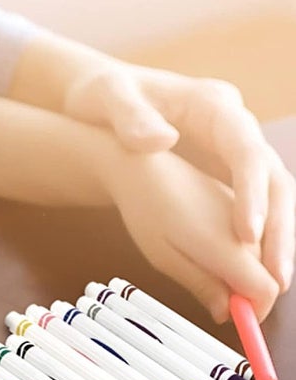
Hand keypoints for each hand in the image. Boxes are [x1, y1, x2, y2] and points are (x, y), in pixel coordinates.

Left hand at [65, 63, 294, 291]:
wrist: (101, 96)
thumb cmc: (105, 94)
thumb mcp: (109, 99)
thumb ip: (131, 119)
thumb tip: (163, 140)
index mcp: (214, 105)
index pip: (247, 151)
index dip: (253, 193)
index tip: (247, 234)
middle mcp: (235, 126)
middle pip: (275, 178)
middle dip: (279, 227)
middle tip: (278, 278)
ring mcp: (233, 148)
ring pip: (273, 196)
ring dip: (277, 239)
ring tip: (273, 284)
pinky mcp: (226, 168)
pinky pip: (255, 205)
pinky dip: (259, 237)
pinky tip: (256, 272)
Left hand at [105, 147, 283, 321]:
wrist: (143, 164)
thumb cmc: (147, 210)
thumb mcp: (164, 257)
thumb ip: (200, 285)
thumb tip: (225, 314)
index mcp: (228, 245)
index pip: (267, 290)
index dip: (255, 311)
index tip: (233, 318)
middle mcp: (247, 229)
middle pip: (269, 276)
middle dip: (250, 294)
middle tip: (215, 298)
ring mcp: (248, 214)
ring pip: (264, 258)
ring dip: (247, 274)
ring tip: (206, 268)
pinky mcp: (242, 206)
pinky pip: (255, 239)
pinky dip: (242, 254)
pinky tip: (212, 250)